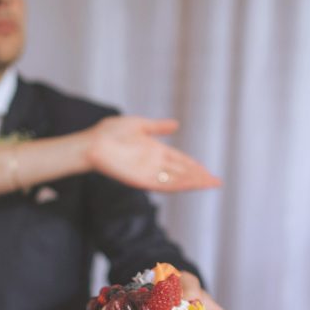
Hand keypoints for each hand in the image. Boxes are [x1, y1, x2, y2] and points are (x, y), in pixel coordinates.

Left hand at [85, 117, 220, 191]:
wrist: (92, 143)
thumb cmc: (109, 132)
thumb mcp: (139, 124)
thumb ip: (158, 127)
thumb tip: (175, 124)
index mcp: (155, 151)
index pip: (179, 160)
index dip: (194, 165)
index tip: (208, 170)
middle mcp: (154, 164)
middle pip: (181, 172)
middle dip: (199, 176)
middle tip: (216, 181)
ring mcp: (148, 172)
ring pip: (176, 180)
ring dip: (193, 182)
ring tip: (210, 183)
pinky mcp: (141, 180)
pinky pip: (163, 185)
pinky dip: (178, 185)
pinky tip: (191, 184)